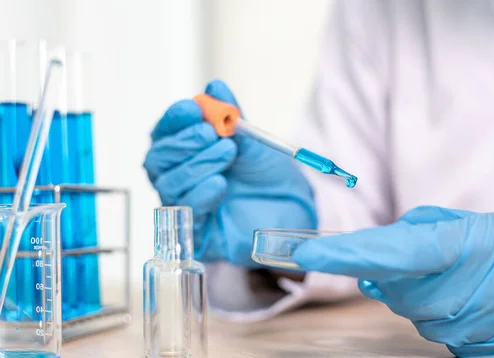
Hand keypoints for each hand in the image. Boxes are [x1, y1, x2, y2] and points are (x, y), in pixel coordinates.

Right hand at [144, 80, 316, 266]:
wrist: (296, 211)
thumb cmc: (270, 177)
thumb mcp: (254, 142)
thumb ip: (233, 117)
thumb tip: (216, 85)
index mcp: (187, 154)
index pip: (165, 134)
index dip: (174, 120)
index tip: (191, 108)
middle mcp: (180, 179)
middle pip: (158, 159)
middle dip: (184, 142)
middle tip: (211, 132)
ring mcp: (187, 207)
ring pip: (169, 184)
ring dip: (197, 164)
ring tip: (228, 153)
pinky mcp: (198, 234)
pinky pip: (187, 214)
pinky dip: (200, 195)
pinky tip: (220, 183)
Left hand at [293, 202, 493, 355]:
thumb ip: (434, 233)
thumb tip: (386, 244)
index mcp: (477, 247)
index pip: (398, 251)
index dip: (351, 252)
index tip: (311, 252)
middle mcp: (476, 295)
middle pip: (399, 291)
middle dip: (395, 272)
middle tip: (424, 253)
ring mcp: (485, 331)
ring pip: (419, 315)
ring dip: (423, 293)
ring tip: (463, 274)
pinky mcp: (492, 354)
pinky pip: (444, 334)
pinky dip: (445, 314)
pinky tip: (472, 298)